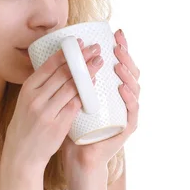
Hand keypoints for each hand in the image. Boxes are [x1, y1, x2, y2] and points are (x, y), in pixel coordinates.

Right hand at [4, 41, 103, 172]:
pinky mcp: (58, 125)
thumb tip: (59, 67)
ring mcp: (47, 112)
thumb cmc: (26, 126)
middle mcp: (36, 99)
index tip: (79, 43)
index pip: (49, 65)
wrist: (22, 154)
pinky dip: (86, 94)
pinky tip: (94, 85)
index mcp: (27, 89)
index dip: (66, 52)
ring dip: (88, 73)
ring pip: (72, 87)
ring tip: (99, 63)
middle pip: (63, 73)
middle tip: (95, 49)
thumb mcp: (26, 102)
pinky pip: (75, 105)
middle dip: (81, 59)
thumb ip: (40, 87)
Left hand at [61, 28, 139, 173]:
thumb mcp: (69, 99)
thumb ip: (67, 81)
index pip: (120, 64)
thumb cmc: (73, 129)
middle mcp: (123, 99)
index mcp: (112, 91)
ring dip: (127, 73)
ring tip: (117, 63)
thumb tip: (55, 56)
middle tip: (117, 43)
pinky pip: (132, 111)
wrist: (77, 158)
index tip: (116, 32)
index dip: (121, 48)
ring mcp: (126, 113)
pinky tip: (121, 87)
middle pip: (130, 72)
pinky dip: (129, 98)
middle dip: (126, 56)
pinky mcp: (127, 128)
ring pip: (134, 88)